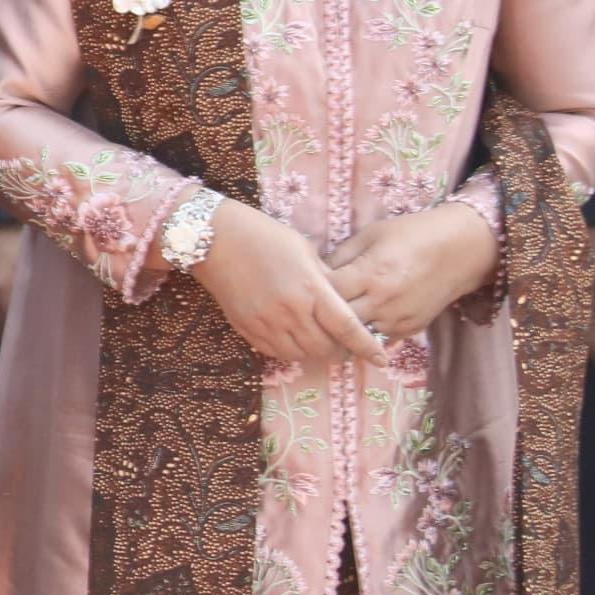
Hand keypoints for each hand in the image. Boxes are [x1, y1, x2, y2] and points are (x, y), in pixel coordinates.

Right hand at [189, 200, 374, 372]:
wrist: (213, 239)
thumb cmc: (263, 236)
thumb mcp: (304, 249)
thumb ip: (325, 278)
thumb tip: (341, 299)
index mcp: (310, 288)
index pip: (347, 327)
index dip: (367, 346)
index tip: (381, 359)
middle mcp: (290, 310)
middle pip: (326, 348)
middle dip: (342, 353)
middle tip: (348, 348)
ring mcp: (266, 322)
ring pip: (302, 355)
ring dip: (317, 354)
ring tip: (322, 345)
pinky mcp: (246, 328)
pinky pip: (276, 352)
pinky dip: (292, 352)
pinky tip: (296, 341)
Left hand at [321, 204, 497, 345]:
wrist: (461, 251)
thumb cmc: (412, 234)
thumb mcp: (370, 234)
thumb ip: (340, 255)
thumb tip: (313, 272)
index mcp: (370, 273)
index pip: (327, 292)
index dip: (310, 290)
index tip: (301, 286)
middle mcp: (383, 301)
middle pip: (337, 320)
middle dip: (321, 315)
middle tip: (306, 310)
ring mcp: (397, 319)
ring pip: (356, 335)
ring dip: (340, 330)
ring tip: (326, 320)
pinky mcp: (410, 330)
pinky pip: (377, 338)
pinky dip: (363, 334)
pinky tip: (354, 325)